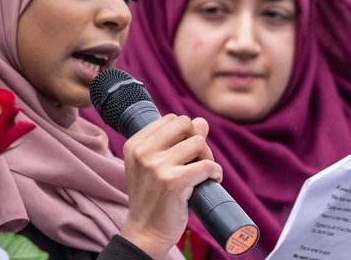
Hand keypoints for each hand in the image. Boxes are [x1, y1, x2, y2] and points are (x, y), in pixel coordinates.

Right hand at [118, 114, 221, 258]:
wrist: (145, 231)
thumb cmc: (153, 198)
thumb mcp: (156, 165)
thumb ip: (176, 142)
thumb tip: (202, 121)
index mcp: (134, 144)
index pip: (170, 119)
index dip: (186, 133)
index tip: (186, 152)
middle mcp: (142, 152)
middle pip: (184, 124)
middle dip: (197, 138)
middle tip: (199, 159)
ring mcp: (156, 166)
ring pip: (198, 142)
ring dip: (207, 157)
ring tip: (202, 172)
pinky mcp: (173, 181)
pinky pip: (206, 165)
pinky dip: (215, 172)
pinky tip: (212, 180)